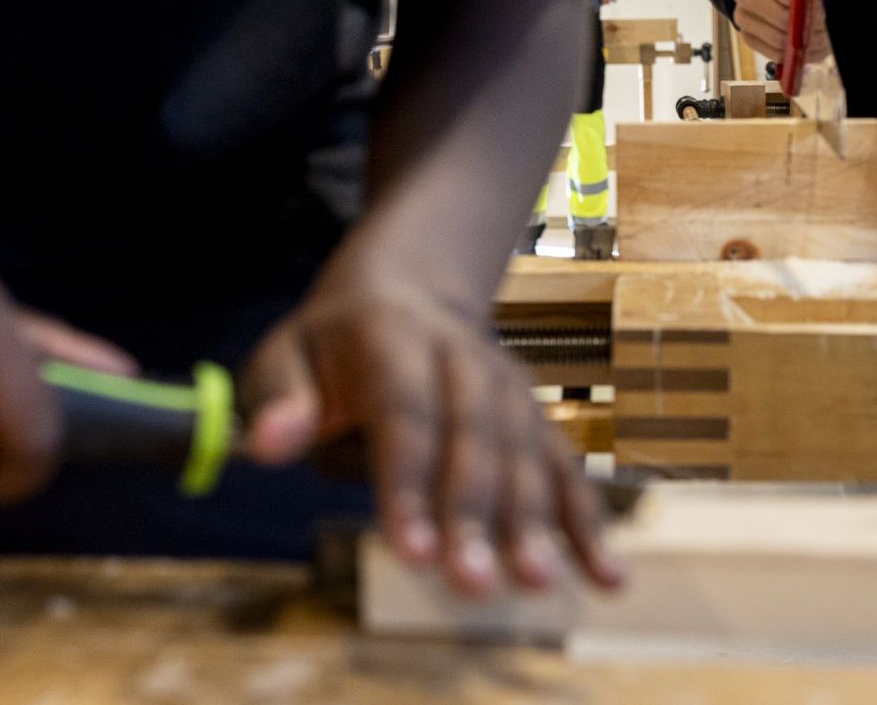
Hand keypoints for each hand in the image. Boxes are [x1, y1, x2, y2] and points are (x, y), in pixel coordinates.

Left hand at [239, 267, 617, 599]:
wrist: (405, 291)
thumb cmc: (332, 344)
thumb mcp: (284, 353)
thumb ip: (277, 400)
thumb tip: (270, 446)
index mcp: (393, 339)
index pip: (405, 413)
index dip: (410, 484)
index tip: (412, 552)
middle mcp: (463, 359)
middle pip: (474, 439)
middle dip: (475, 515)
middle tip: (472, 585)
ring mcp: (508, 386)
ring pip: (526, 453)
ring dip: (535, 521)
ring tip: (535, 584)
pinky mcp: (535, 417)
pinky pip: (565, 469)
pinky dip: (588, 522)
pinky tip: (606, 576)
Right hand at [729, 0, 835, 64]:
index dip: (806, 3)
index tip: (821, 8)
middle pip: (780, 18)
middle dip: (807, 27)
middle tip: (824, 29)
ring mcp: (742, 15)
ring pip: (776, 39)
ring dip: (802, 44)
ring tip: (818, 39)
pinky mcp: (746, 35)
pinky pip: (771, 52)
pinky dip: (791, 54)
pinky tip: (805, 47)